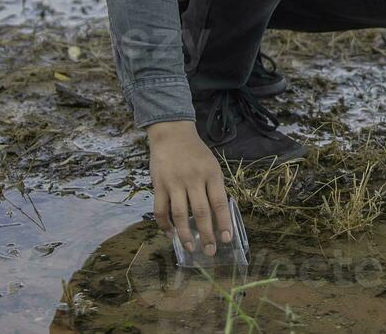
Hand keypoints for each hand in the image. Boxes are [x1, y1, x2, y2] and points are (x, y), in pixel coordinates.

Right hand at [146, 120, 230, 255]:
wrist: (172, 134)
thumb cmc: (196, 153)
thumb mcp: (212, 165)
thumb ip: (214, 188)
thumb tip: (219, 216)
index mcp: (211, 174)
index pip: (219, 203)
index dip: (223, 222)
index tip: (226, 239)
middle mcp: (194, 179)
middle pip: (201, 212)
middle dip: (206, 234)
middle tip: (209, 251)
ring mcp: (175, 182)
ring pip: (180, 214)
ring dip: (185, 234)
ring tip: (191, 248)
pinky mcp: (159, 185)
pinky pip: (161, 210)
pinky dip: (165, 225)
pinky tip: (170, 234)